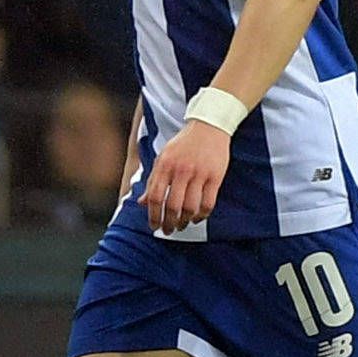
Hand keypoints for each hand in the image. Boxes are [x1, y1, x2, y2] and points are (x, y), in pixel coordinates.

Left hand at [143, 116, 231, 232]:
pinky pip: (208, 202)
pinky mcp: (216, 176)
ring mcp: (200, 173)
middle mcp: (181, 170)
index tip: (154, 226)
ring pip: (190, 207)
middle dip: (169, 222)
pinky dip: (202, 215)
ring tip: (182, 225)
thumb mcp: (163, 158)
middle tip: (169, 231)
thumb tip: (141, 203)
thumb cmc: (184, 144)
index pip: (155, 197)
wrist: (209, 125)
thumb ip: (153, 180)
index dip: (153, 215)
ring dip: (185, 221)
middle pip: (172, 205)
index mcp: (165, 165)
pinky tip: (197, 218)